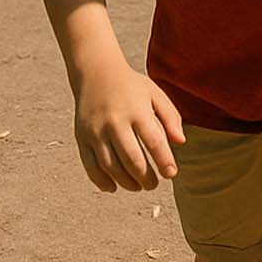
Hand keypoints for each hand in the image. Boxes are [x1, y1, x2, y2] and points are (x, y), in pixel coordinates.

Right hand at [71, 61, 183, 192]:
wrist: (96, 74)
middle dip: (145, 177)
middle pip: (131, 158)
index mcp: (137, 111)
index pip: (154, 142)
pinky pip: (89, 165)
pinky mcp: (81, 138)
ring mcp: (95, 132)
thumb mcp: (156, 95)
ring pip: (110, 166)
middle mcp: (115, 123)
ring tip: (138, 186)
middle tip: (154, 185)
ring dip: (125, 181)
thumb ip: (171, 117)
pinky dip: (100, 180)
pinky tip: (113, 187)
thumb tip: (180, 142)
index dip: (164, 161)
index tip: (171, 174)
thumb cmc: (132, 87)